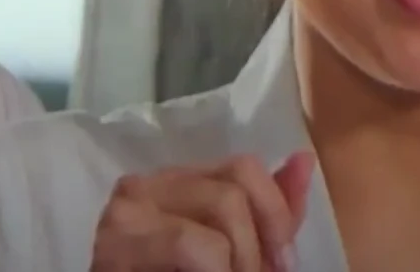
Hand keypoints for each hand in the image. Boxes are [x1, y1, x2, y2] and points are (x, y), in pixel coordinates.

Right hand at [91, 151, 316, 271]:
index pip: (243, 167)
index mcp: (176, 183)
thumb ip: (269, 214)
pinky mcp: (115, 244)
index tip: (285, 262)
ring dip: (239, 261)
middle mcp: (146, 185)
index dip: (274, 212)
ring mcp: (126, 211)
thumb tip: (304, 159)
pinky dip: (216, 269)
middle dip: (257, 246)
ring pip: (218, 208)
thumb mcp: (237, 252)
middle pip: (232, 190)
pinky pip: (190, 242)